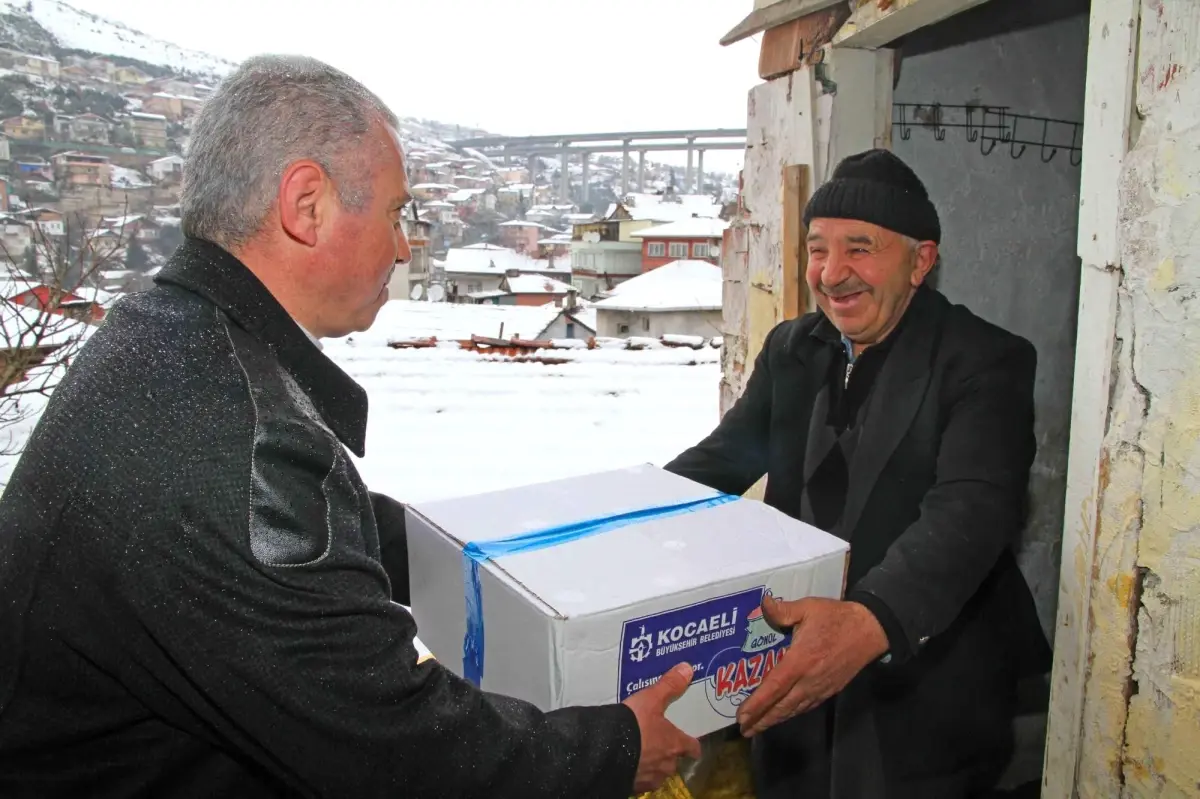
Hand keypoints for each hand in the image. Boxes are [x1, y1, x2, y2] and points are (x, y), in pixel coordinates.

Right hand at [622, 663, 702, 792]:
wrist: (606, 751)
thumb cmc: (634, 724)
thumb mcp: (651, 699)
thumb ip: (668, 685)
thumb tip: (688, 668)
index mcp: (675, 744)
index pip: (692, 748)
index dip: (692, 745)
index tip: (691, 744)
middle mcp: (667, 765)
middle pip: (674, 762)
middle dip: (668, 755)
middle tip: (657, 744)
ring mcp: (650, 778)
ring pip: (657, 773)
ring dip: (652, 765)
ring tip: (639, 754)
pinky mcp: (634, 787)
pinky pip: (640, 782)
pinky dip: (636, 774)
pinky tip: (627, 765)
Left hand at [736, 596, 887, 736]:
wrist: (870, 630)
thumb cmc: (836, 618)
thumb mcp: (808, 607)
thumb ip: (783, 610)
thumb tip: (762, 603)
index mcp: (800, 660)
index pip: (774, 687)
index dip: (757, 703)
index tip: (742, 716)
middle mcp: (808, 680)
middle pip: (781, 706)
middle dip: (761, 720)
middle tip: (744, 730)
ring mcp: (820, 687)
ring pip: (794, 709)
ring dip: (775, 720)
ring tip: (758, 727)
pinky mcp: (830, 690)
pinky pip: (807, 706)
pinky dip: (792, 713)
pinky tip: (784, 714)